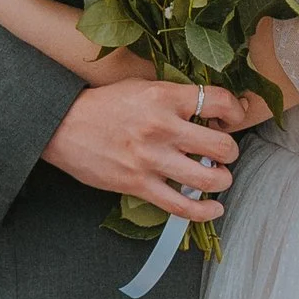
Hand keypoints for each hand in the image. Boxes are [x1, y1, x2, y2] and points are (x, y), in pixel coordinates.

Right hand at [43, 80, 266, 224]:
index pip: (219, 102)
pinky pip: (182, 206)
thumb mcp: (142, 87)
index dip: (235, 112)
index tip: (234, 119)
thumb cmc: (103, 105)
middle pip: (222, 146)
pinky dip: (204, 211)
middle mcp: (163, 128)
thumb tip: (207, 109)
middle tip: (222, 152)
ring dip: (222, 180)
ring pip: (209, 179)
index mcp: (165, 97)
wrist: (63, 125)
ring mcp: (152, 159)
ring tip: (217, 177)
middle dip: (230, 151)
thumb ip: (174, 97)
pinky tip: (213, 209)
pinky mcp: (140, 185)